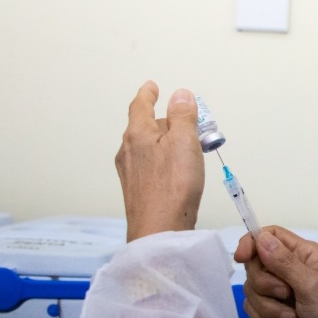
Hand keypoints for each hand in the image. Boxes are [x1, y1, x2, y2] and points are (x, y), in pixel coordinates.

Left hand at [115, 82, 204, 241]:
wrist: (160, 230)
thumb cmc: (173, 185)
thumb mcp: (184, 141)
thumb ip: (182, 116)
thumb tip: (179, 94)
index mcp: (137, 134)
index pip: (140, 106)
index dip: (148, 94)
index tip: (152, 86)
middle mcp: (128, 152)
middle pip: (145, 127)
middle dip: (165, 122)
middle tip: (189, 123)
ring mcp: (130, 173)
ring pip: (149, 147)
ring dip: (166, 142)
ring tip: (189, 148)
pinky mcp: (138, 191)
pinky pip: (151, 165)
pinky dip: (164, 160)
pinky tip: (178, 172)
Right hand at [234, 226, 317, 317]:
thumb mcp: (312, 285)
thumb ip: (284, 262)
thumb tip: (260, 238)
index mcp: (304, 253)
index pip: (271, 235)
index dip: (252, 242)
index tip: (242, 258)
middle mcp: (291, 268)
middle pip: (256, 263)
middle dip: (265, 284)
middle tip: (286, 294)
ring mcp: (282, 289)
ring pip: (253, 288)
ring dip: (268, 306)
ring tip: (291, 315)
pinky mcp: (275, 309)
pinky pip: (254, 307)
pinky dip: (265, 317)